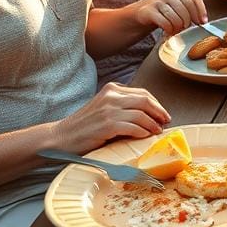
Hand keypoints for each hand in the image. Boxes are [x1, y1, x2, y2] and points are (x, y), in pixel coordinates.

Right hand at [54, 82, 170, 152]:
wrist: (60, 138)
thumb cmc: (84, 126)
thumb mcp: (104, 108)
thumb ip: (122, 106)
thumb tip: (149, 115)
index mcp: (112, 89)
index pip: (142, 93)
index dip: (156, 104)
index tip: (163, 114)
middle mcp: (112, 96)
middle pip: (145, 100)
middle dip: (159, 112)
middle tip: (166, 122)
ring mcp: (109, 110)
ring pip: (141, 114)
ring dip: (153, 124)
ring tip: (157, 131)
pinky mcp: (107, 124)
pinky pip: (133, 127)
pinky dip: (142, 131)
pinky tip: (146, 136)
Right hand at [134, 0, 206, 34]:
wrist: (138, 15)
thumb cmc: (161, 11)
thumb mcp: (175, 4)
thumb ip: (188, 7)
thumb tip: (203, 20)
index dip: (201, 11)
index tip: (203, 22)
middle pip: (187, 9)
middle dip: (188, 22)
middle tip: (185, 28)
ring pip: (177, 17)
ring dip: (178, 28)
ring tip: (175, 30)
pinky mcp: (149, 10)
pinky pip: (166, 23)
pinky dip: (169, 30)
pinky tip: (167, 31)